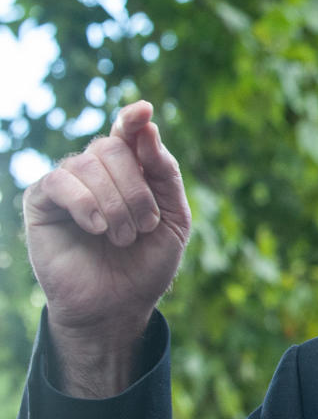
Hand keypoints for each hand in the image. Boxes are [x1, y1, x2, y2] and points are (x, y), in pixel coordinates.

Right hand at [22, 101, 190, 397]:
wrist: (118, 306)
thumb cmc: (146, 263)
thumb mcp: (174, 218)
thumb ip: (164, 173)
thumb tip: (146, 124)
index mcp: (131, 170)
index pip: (129, 131)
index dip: (134, 119)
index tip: (144, 112)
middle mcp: (97, 170)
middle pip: (114, 147)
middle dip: (137, 189)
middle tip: (144, 227)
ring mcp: (68, 183)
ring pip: (89, 163)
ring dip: (116, 204)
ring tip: (123, 238)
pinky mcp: (42, 201)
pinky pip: (60, 181)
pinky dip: (85, 203)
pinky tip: (96, 228)